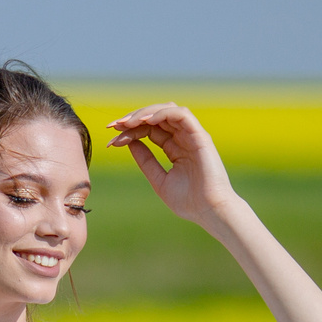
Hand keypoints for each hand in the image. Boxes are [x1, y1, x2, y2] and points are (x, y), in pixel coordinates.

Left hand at [108, 103, 238, 228]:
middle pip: (155, 117)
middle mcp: (183, 138)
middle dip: (132, 119)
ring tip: (127, 123)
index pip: (149, 130)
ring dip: (145, 113)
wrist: (210, 211)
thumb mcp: (159, 180)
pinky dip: (162, 113)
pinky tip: (146, 121)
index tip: (112, 142)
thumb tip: (129, 142)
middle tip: (113, 126)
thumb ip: (146, 161)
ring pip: (167, 110)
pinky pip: (181, 114)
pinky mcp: (200, 135)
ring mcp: (192, 135)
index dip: (129, 132)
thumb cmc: (189, 202)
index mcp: (175, 148)